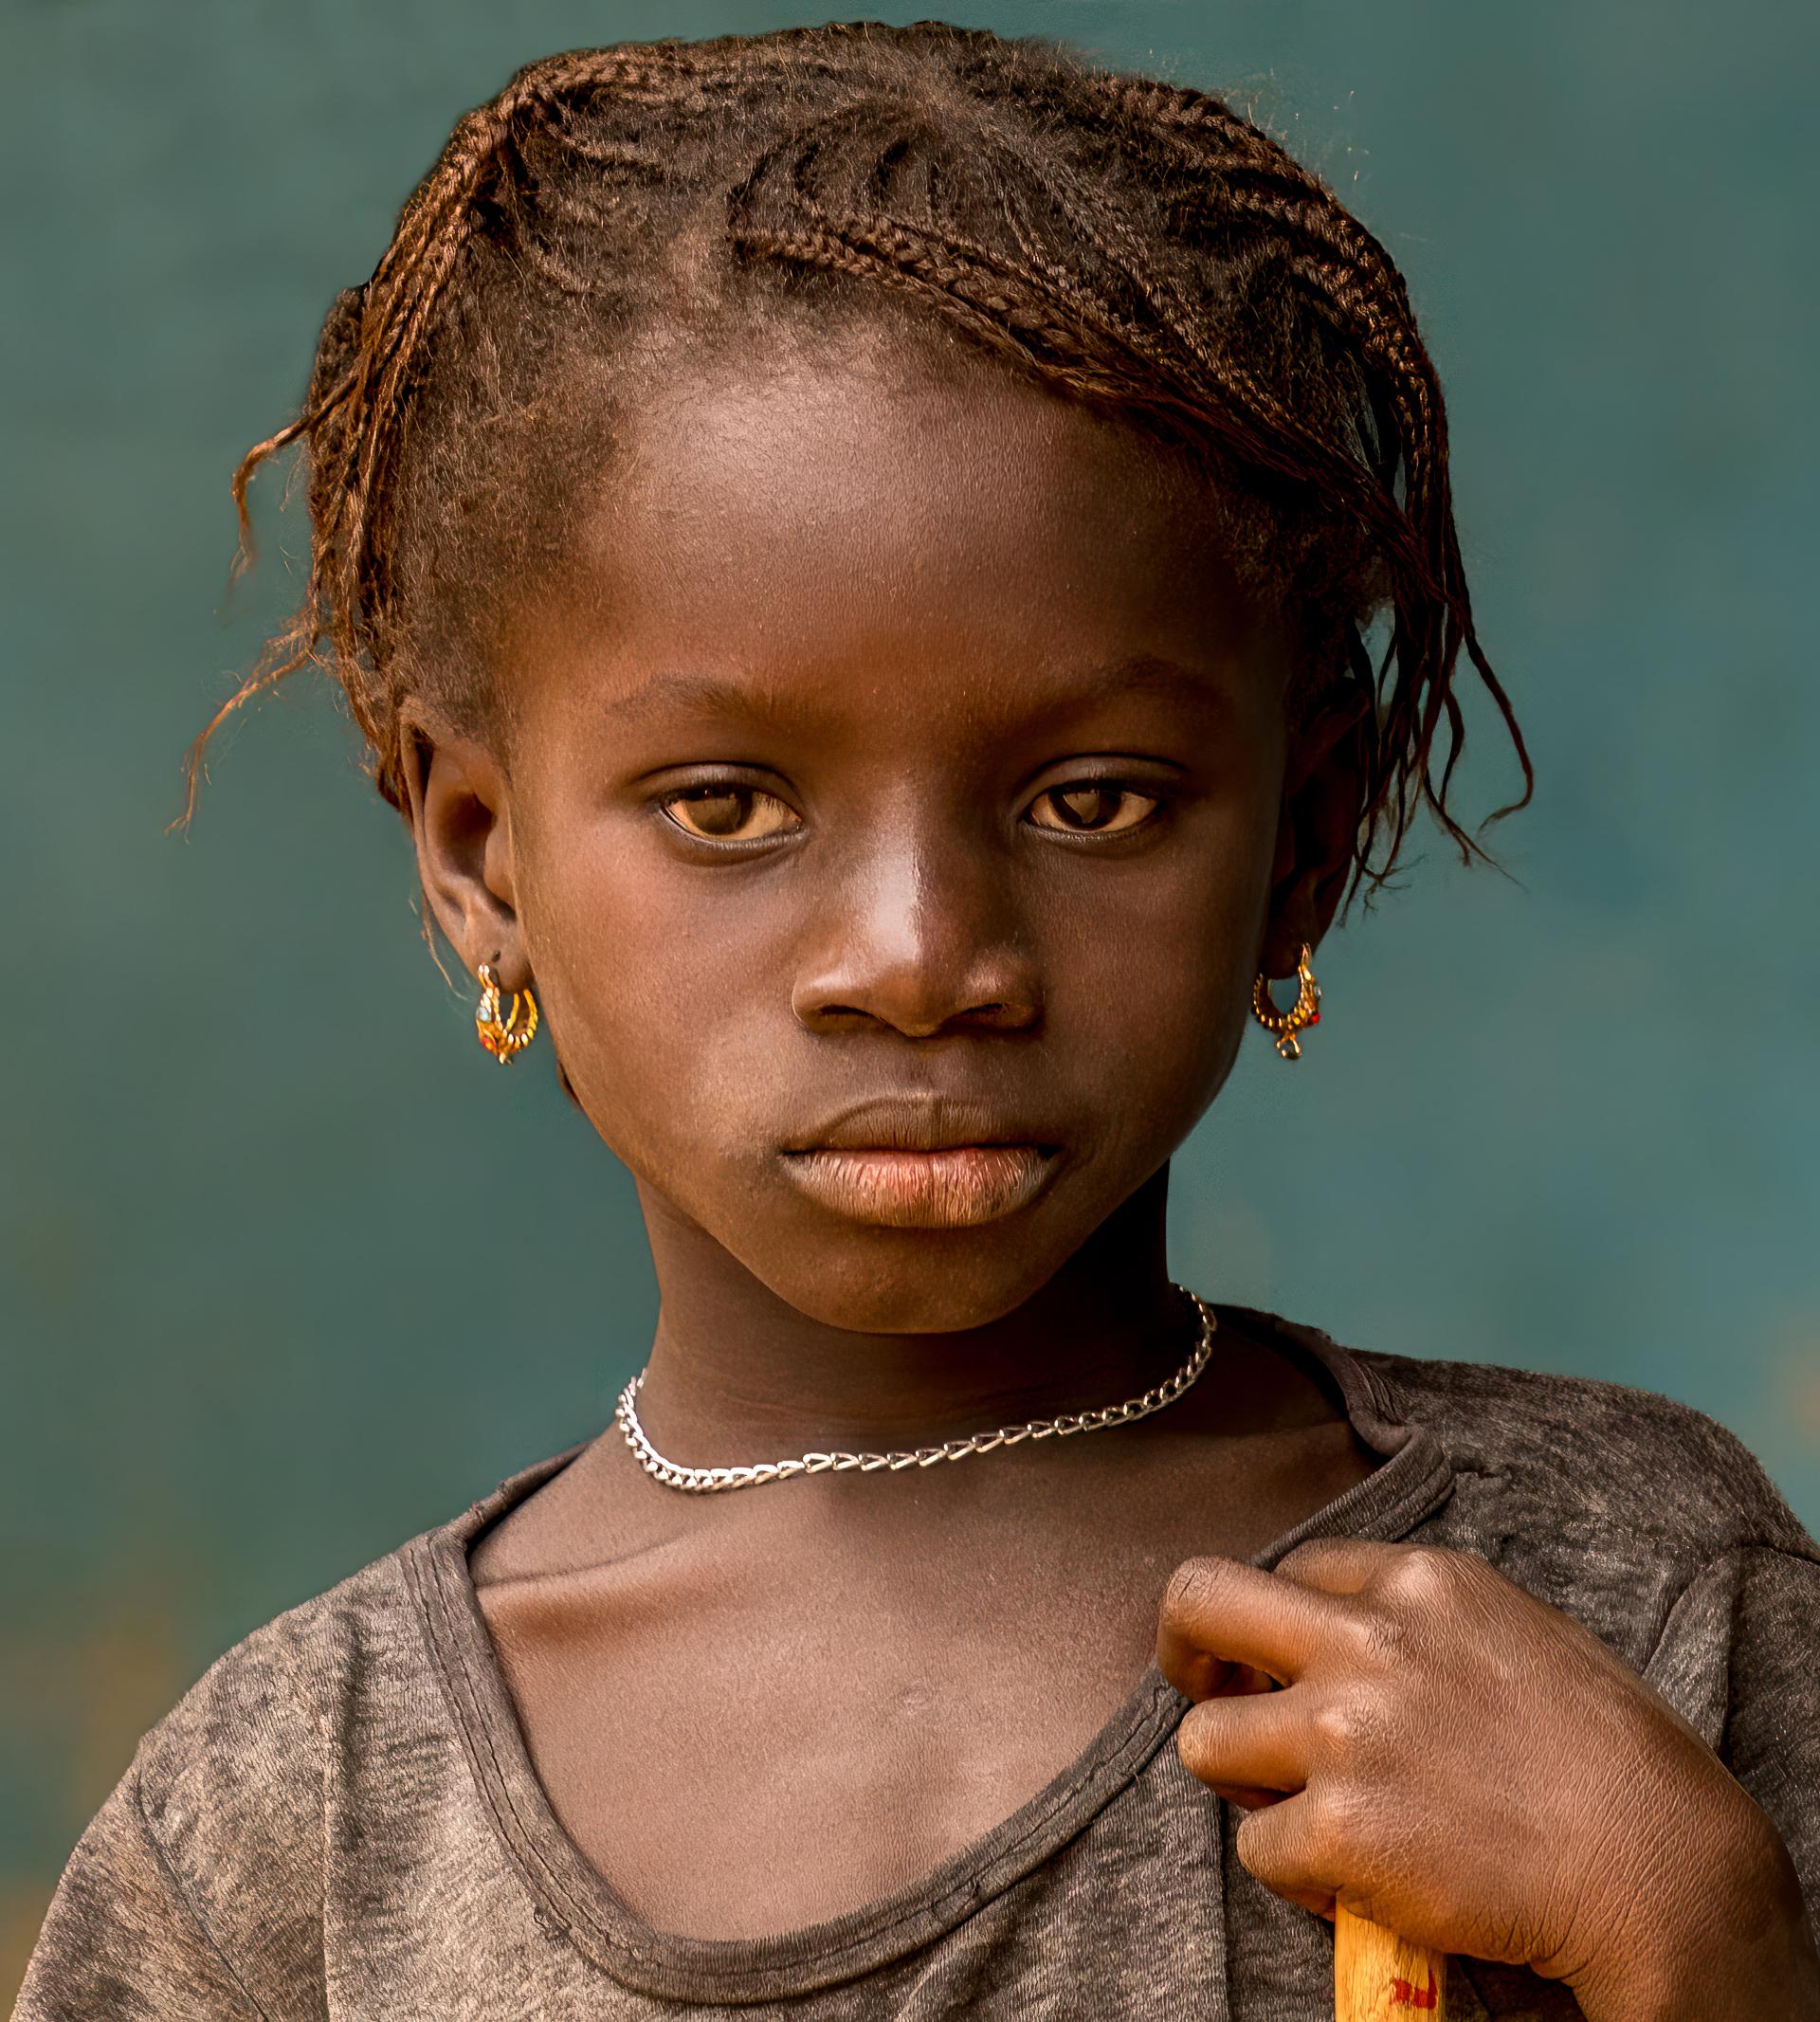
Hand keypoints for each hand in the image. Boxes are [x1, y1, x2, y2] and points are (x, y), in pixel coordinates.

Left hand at [1157, 1538, 1817, 2017]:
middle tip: (1210, 1696)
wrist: (1663, 1869)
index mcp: (1421, 1579)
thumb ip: (1427, 1620)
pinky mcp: (1340, 1830)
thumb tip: (1349, 1627)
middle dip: (1184, 1651)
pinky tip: (1352, 1880)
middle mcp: (1370, 1640)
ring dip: (1241, 1781)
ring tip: (1303, 1812)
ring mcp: (1346, 1733)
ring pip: (1201, 1740)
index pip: (1297, 1567)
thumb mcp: (1519, 1632)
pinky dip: (1292, 1873)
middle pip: (1198, 1601)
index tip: (1295, 1671)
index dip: (1287, 1627)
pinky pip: (1255, 1846)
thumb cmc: (1610, 1760)